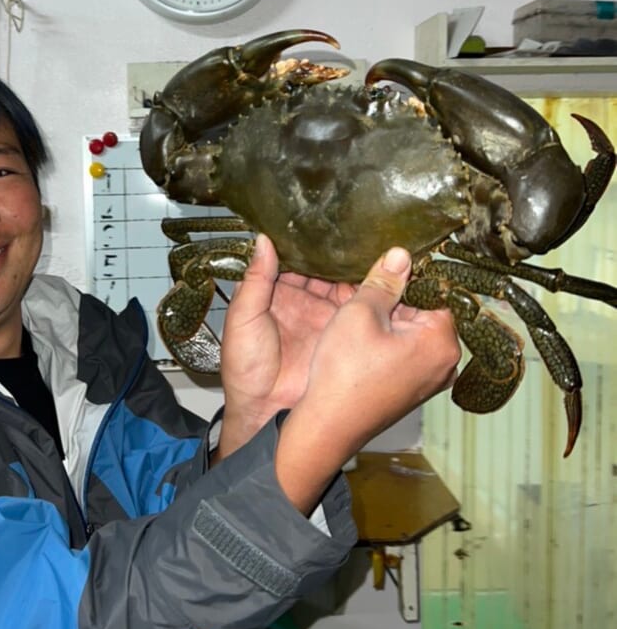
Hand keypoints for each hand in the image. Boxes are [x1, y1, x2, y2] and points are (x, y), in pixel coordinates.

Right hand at [216, 236, 460, 513]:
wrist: (328, 427)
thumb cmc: (344, 372)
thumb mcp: (359, 313)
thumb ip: (384, 282)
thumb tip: (402, 254)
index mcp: (441, 342)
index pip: (434, 292)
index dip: (406, 278)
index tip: (383, 270)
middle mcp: (445, 364)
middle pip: (424, 313)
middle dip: (395, 301)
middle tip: (363, 293)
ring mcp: (430, 381)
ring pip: (412, 334)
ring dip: (388, 321)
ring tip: (359, 315)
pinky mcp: (412, 391)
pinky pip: (405, 355)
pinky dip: (386, 343)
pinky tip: (360, 342)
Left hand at [218, 234, 355, 449]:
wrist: (267, 411)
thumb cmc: (246, 368)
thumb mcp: (243, 319)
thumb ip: (256, 280)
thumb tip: (263, 239)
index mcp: (276, 294)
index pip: (295, 259)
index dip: (308, 242)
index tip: (324, 217)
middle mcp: (304, 301)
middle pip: (325, 268)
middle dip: (339, 250)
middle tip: (359, 221)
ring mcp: (326, 317)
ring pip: (346, 284)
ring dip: (358, 267)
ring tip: (376, 239)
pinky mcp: (345, 334)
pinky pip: (361, 309)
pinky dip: (372, 293)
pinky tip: (385, 272)